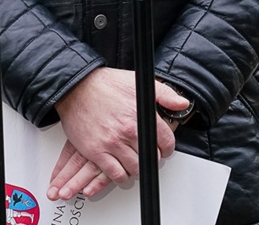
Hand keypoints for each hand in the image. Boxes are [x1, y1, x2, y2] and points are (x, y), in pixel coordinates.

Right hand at [46, 69, 184, 201]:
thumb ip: (165, 94)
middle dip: (152, 157)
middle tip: (148, 154)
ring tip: (135, 161)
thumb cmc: (105, 85)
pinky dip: (121, 176)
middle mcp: (127, 130)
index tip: (164, 148)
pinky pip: (115, 174)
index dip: (168, 146)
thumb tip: (182, 104)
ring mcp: (111, 143)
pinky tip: (122, 169)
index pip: (166, 140)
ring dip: (138, 168)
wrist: (77, 88)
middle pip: (151, 157)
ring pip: (135, 168)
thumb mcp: (139, 83)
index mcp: (140, 115)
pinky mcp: (96, 151)